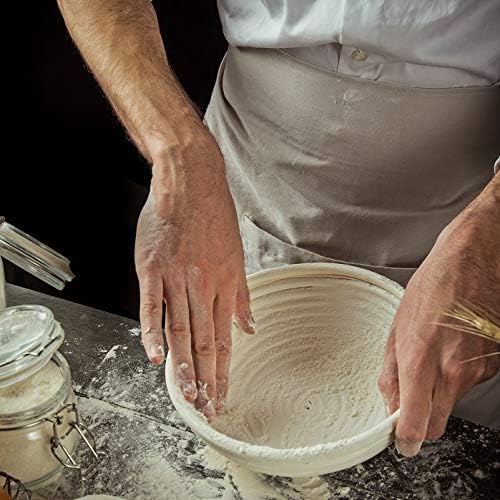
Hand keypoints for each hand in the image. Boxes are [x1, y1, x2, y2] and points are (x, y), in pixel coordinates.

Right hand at [135, 127, 254, 416]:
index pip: (225, 338)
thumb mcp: (237, 255)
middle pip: (204, 341)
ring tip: (187, 394)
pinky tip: (154, 356)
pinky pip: (152, 305)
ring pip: (181, 329)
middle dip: (206, 378)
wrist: (191, 184)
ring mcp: (176, 278)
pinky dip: (152, 332)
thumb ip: (241, 295)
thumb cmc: (214, 217)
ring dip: (183, 365)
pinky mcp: (152, 268)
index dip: (224, 370)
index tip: (223, 394)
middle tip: (206, 407)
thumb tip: (249, 327)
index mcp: (225, 285)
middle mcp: (203, 286)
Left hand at [378, 206, 498, 456]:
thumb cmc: (433, 287)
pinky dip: (459, 371)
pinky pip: (470, 381)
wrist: (474, 262)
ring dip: (441, 387)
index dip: (407, 439)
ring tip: (436, 349)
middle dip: (424, 421)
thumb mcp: (398, 324)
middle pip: (438, 424)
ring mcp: (478, 369)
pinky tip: (454, 343)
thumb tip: (388, 402)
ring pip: (454, 400)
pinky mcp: (494, 364)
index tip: (402, 442)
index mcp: (421, 359)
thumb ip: (390, 369)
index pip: (416, 422)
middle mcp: (453, 370)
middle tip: (413, 402)